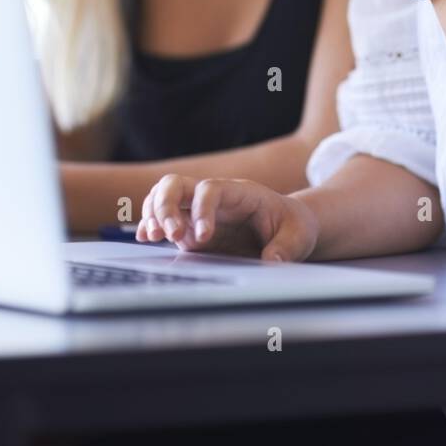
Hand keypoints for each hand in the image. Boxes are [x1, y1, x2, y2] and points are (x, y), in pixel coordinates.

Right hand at [135, 175, 319, 261]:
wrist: (287, 227)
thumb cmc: (294, 226)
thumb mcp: (300, 235)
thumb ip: (287, 247)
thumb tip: (272, 261)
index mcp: (240, 193)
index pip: (210, 189)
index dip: (202, 209)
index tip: (203, 237)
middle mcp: (213, 198)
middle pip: (176, 184)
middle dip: (166, 206)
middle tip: (168, 235)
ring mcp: (197, 212)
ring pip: (163, 197)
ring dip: (153, 213)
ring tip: (153, 237)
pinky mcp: (189, 230)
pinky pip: (161, 218)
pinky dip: (150, 223)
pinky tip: (145, 237)